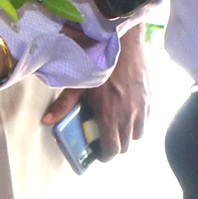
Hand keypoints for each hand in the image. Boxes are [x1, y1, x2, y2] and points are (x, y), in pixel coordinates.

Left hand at [42, 23, 149, 156]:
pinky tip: (130, 110)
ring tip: (118, 124)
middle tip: (106, 137)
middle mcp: (129, 116)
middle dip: (116, 145)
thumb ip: (64, 105)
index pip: (112, 149)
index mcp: (110, 116)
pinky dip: (140, 120)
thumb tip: (46, 121)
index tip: (99, 152)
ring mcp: (143, 107)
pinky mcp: (151, 97)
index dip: (105, 155)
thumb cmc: (98, 63)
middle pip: (126, 145)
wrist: (123, 42)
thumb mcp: (78, 84)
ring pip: (139, 134)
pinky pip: (148, 118)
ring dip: (129, 134)